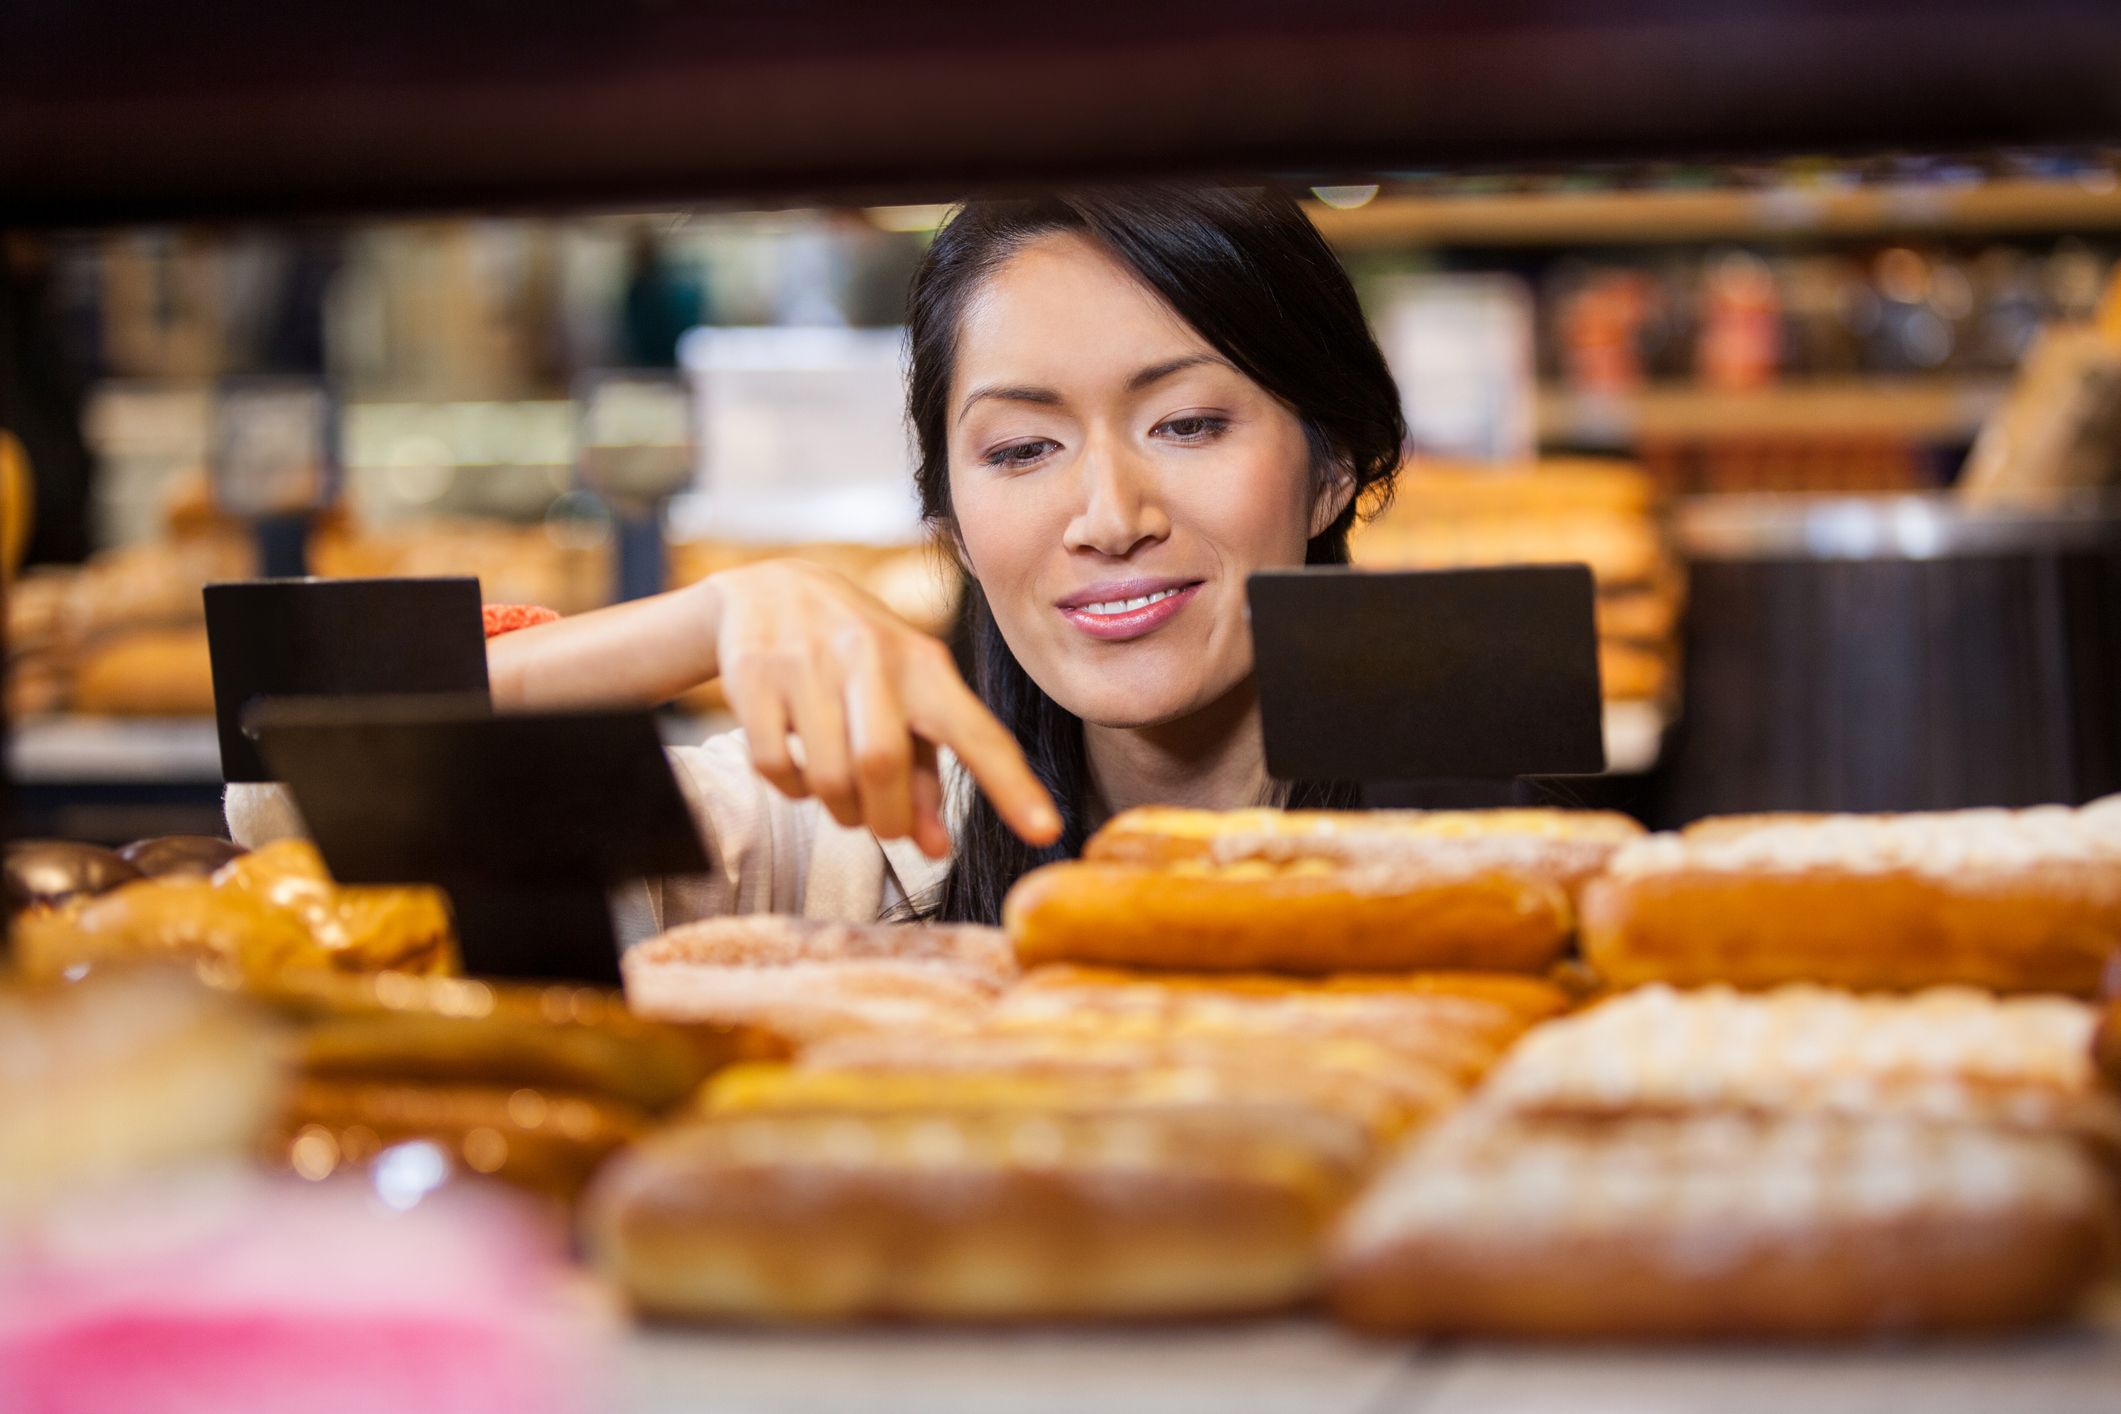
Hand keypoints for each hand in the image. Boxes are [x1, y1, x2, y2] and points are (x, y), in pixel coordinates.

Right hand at [704, 559, 1060, 857]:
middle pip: (883, 764)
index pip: (977, 732)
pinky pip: (776, 766)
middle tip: (882, 826)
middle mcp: (870, 654)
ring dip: (839, 810)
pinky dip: (792, 790)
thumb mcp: (901, 700)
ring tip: (841, 795)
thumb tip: (936, 848)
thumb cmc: (854, 659)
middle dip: (885, 818)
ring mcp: (808, 660)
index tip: (1047, 831)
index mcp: (923, 664)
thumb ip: (924, 774)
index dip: (1012, 786)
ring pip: (829, 776)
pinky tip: (799, 768)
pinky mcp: (755, 673)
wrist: (769, 588)